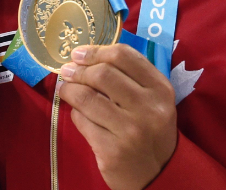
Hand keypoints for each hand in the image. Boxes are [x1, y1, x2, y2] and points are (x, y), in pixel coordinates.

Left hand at [58, 44, 176, 189]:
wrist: (157, 175)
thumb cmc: (150, 128)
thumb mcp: (152, 99)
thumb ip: (129, 76)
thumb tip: (87, 57)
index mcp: (160, 89)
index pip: (123, 56)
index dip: (95, 50)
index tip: (79, 53)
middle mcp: (148, 108)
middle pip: (102, 74)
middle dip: (78, 69)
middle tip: (67, 71)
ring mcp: (130, 131)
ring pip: (87, 97)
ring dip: (69, 89)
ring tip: (65, 88)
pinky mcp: (112, 151)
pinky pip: (82, 121)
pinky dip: (75, 113)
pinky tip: (77, 112)